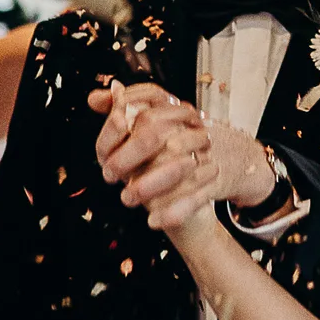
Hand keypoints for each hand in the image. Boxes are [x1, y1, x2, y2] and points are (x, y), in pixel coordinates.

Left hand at [90, 82, 275, 231]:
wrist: (226, 160)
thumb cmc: (174, 143)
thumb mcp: (149, 124)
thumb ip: (121, 110)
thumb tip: (94, 99)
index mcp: (172, 108)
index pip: (146, 103)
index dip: (120, 125)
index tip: (103, 146)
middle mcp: (189, 127)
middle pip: (156, 134)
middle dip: (129, 157)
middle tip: (110, 175)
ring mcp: (203, 152)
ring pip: (177, 166)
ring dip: (148, 185)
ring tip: (127, 198)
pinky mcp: (213, 178)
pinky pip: (195, 196)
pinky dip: (173, 211)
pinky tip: (153, 221)